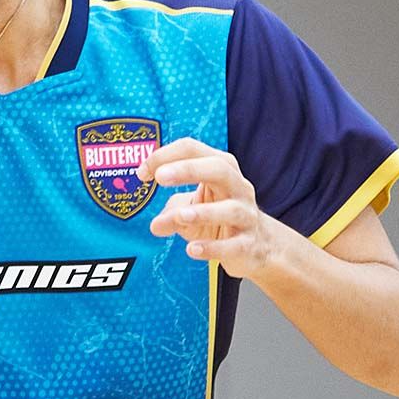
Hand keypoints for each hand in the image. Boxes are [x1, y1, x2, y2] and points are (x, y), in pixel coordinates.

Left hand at [138, 138, 276, 278]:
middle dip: (188, 170)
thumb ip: (170, 213)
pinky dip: (213, 248)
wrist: (257, 247)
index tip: (141, 173)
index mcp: (221, 169)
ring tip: (179, 216)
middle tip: (160, 177)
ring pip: (230, 209)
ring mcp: (246, 215)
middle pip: (219, 168)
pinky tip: (192, 249)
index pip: (194, 149)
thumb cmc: (219, 218)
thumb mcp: (190, 211)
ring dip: (203, 212)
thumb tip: (155, 225)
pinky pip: (233, 245)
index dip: (165, 156)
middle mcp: (237, 187)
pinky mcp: (249, 244)